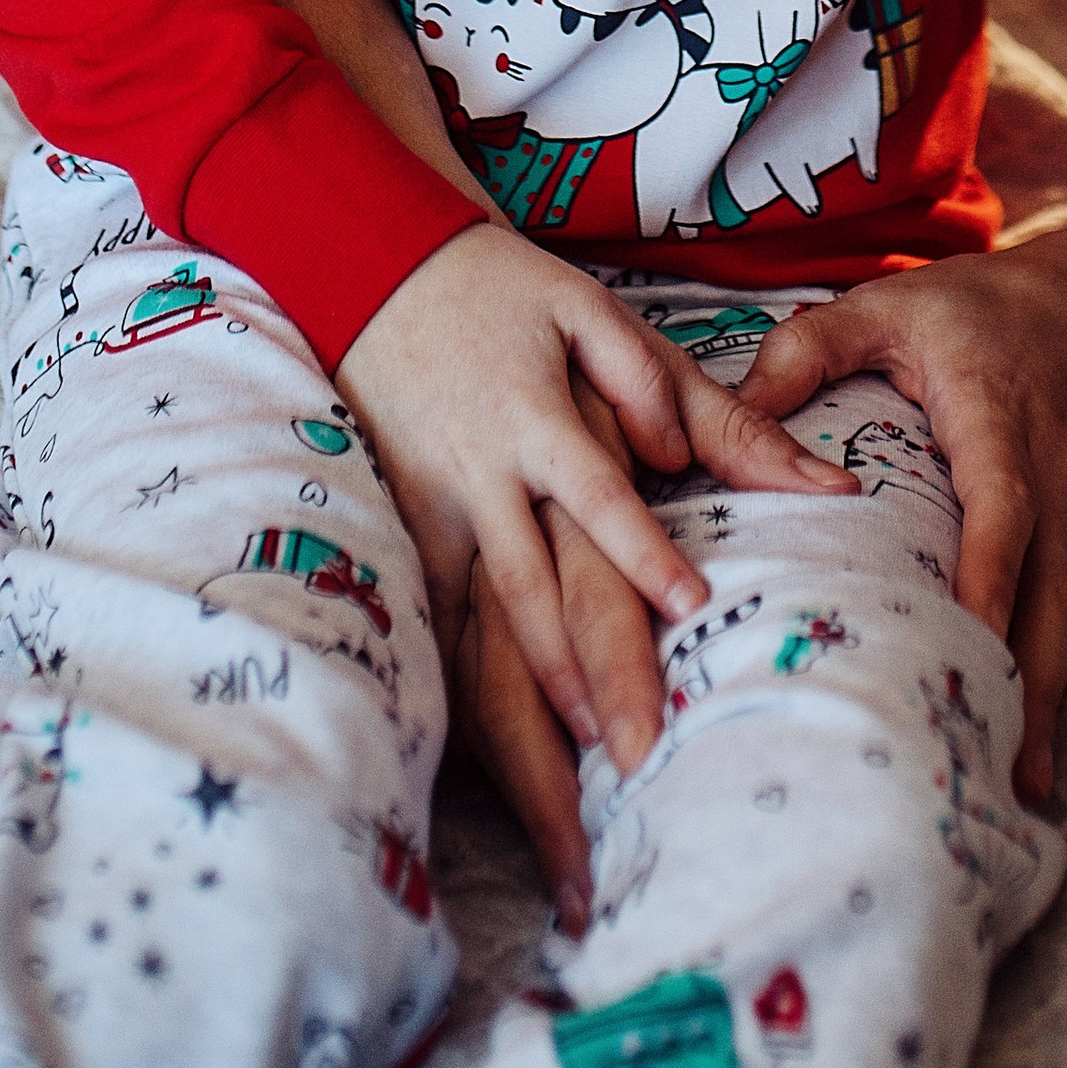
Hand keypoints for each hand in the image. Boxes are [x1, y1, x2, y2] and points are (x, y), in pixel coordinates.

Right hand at [339, 225, 852, 758]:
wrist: (373, 267)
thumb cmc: (501, 290)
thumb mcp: (587, 308)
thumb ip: (652, 380)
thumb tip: (686, 453)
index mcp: (534, 415)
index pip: (597, 494)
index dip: (643, 549)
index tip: (692, 605)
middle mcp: (480, 472)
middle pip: (534, 592)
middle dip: (585, 679)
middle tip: (637, 755)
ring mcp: (431, 507)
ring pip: (477, 627)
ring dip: (521, 716)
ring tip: (568, 801)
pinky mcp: (402, 528)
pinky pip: (434, 625)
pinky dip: (459, 696)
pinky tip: (489, 768)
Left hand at [734, 224, 1066, 804]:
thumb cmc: (984, 307)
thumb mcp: (893, 304)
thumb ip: (810, 347)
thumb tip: (729, 413)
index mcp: (1001, 432)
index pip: (1001, 516)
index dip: (989, 582)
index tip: (969, 648)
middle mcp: (1050, 491)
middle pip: (1048, 599)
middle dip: (1025, 685)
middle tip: (996, 771)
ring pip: (1064, 624)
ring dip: (1041, 702)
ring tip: (1011, 789)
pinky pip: (1063, 620)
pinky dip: (1044, 681)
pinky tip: (1016, 744)